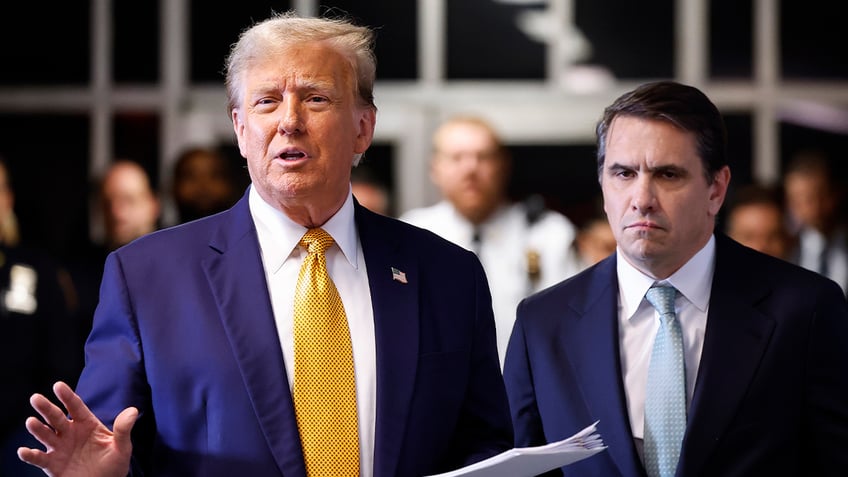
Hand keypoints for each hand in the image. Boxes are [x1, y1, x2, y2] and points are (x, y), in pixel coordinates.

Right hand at [17, 381, 137, 476]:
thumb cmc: (114, 464)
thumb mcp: (122, 447)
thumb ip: (123, 429)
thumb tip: (133, 410)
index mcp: (86, 424)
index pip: (75, 406)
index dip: (67, 396)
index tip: (58, 385)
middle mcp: (70, 433)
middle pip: (56, 417)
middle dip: (46, 408)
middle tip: (36, 398)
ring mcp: (60, 448)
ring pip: (45, 435)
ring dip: (37, 429)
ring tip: (31, 422)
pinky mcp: (52, 464)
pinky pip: (38, 459)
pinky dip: (30, 455)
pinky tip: (24, 451)